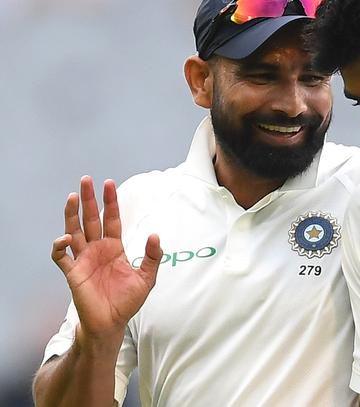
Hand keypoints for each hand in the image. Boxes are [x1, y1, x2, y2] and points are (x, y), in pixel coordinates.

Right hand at [51, 176, 162, 341]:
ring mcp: (83, 260)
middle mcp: (97, 250)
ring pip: (73, 231)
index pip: (111, 219)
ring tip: (73, 197)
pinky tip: (65, 238)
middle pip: (90, 219)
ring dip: (71, 215)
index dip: (110, 202)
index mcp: (114, 248)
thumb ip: (152, 257)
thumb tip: (156, 235)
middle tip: (86, 180)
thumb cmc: (127, 301)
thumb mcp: (146, 278)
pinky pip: (61, 257)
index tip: (109, 184)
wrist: (111, 324)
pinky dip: (59, 246)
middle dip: (88, 200)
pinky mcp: (73, 273)